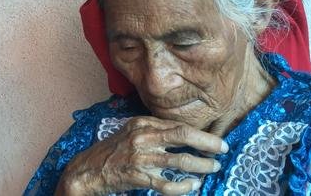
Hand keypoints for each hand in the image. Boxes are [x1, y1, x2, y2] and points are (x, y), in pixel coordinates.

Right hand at [55, 116, 227, 195]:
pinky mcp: (138, 177)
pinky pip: (168, 184)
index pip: (178, 125)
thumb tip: (183, 133)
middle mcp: (143, 136)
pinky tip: (193, 186)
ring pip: (180, 161)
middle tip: (223, 149)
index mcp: (142, 123)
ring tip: (213, 168)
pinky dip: (184, 186)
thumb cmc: (112, 152)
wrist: (88, 170)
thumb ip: (154, 130)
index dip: (201, 132)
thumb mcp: (131, 132)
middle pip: (183, 135)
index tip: (216, 140)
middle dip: (207, 143)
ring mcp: (141, 157)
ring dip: (201, 165)